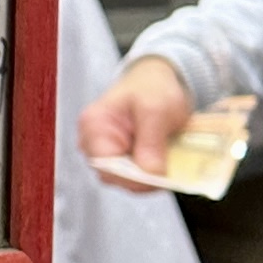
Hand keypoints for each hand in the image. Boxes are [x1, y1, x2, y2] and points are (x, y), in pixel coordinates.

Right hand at [74, 58, 191, 190]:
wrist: (156, 81)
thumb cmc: (152, 88)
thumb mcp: (156, 108)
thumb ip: (151, 141)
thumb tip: (151, 174)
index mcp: (93, 125)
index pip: (106, 166)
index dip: (134, 177)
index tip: (161, 176)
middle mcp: (92, 143)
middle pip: (114, 177)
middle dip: (143, 178)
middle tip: (170, 167)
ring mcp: (104, 153)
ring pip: (124, 181)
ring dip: (149, 176)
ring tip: (168, 159)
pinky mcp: (119, 160)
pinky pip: (132, 177)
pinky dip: (150, 174)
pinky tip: (163, 160)